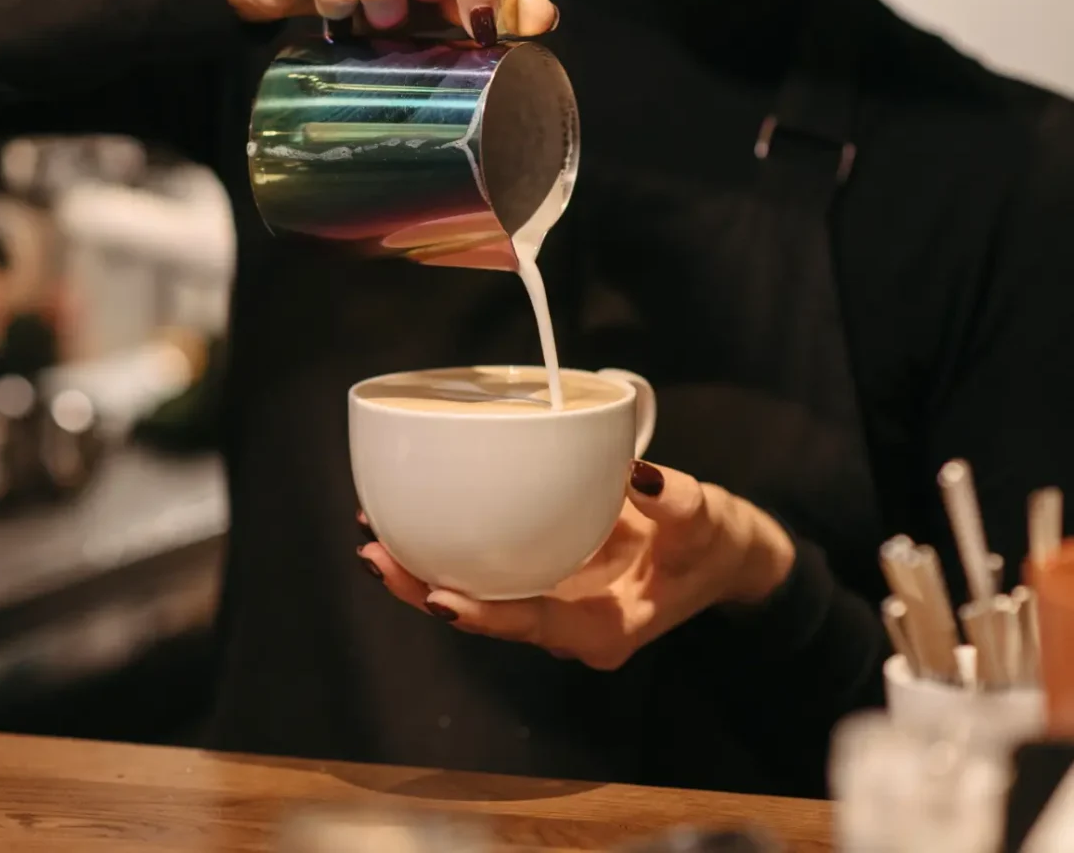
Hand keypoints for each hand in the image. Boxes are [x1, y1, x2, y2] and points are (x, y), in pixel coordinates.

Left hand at [359, 461, 796, 670]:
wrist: (729, 559)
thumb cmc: (716, 545)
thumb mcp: (707, 519)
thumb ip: (676, 502)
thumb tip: (637, 476)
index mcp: (604, 627)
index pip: (533, 624)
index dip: (484, 615)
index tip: (437, 596)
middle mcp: (570, 624)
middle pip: (488, 615)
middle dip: (427, 590)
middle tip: (376, 555)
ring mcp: (557, 604)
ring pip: (482, 596)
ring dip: (427, 572)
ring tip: (377, 538)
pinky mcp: (551, 576)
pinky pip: (495, 569)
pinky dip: (457, 548)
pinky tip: (421, 520)